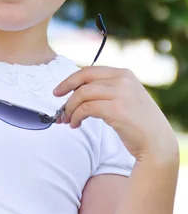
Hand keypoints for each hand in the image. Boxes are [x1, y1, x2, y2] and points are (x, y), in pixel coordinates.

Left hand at [53, 66, 178, 163]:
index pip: (89, 70)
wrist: (157, 142)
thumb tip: (76, 91)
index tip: (59, 90)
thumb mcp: (124, 98)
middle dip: (65, 90)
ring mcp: (120, 93)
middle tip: (57, 103)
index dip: (71, 80)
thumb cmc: (138, 123)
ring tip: (67, 120)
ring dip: (70, 108)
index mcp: (124, 73)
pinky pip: (86, 109)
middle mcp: (122, 79)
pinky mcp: (116, 109)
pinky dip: (76, 116)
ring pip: (82, 94)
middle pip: (83, 80)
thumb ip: (106, 90)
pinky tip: (75, 125)